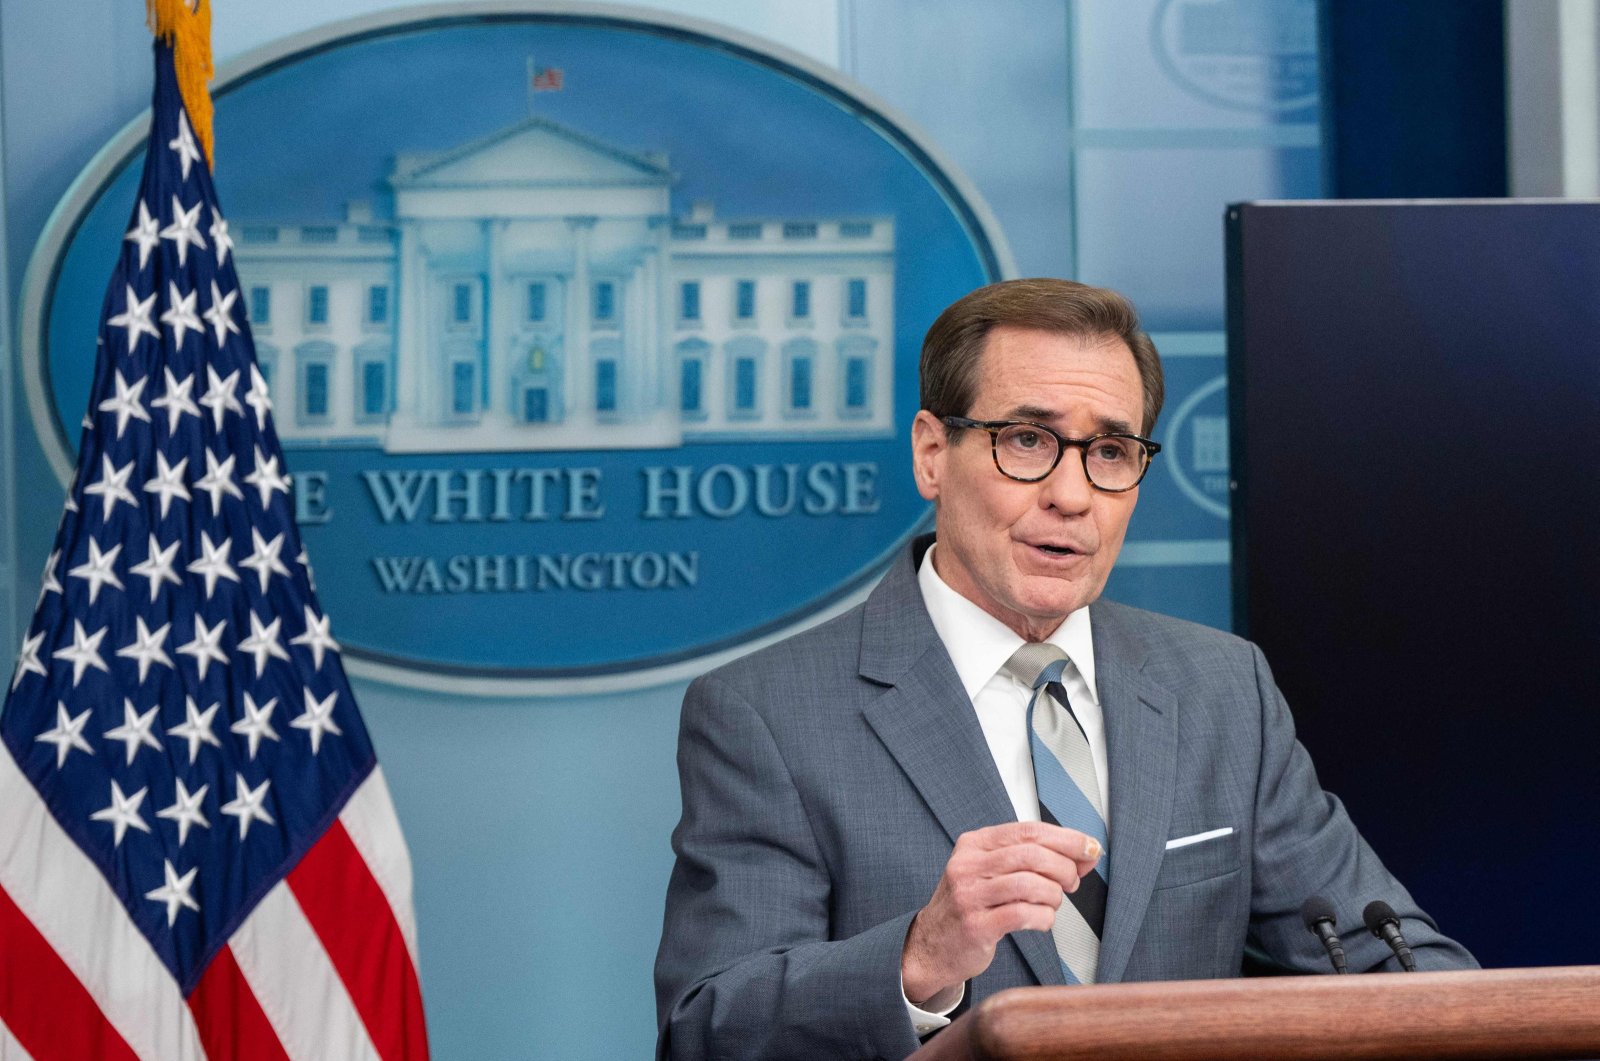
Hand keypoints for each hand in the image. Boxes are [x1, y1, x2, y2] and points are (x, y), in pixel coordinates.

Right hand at [901, 821, 1101, 1004]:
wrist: (932, 945)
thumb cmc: (970, 905)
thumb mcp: (992, 872)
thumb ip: (1034, 860)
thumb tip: (1085, 853)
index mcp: (974, 844)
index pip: (1028, 831)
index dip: (1066, 839)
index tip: (1090, 848)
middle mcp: (968, 865)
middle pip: (1032, 855)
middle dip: (1064, 868)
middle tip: (1071, 882)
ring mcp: (969, 896)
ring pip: (1030, 884)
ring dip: (1054, 895)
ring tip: (1052, 903)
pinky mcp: (976, 926)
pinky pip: (1023, 915)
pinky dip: (1044, 917)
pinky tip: (1042, 919)